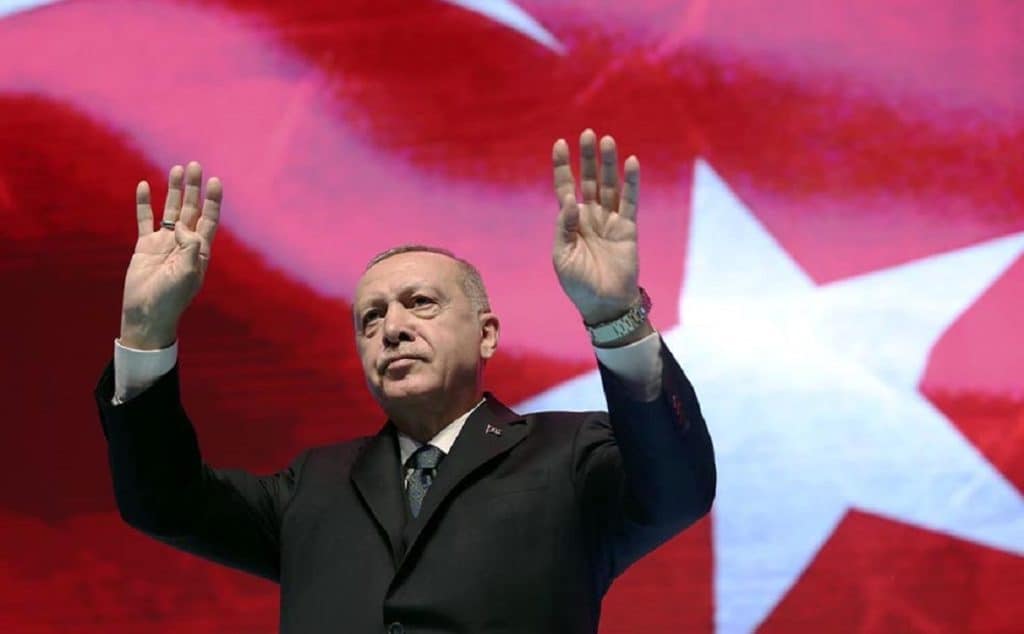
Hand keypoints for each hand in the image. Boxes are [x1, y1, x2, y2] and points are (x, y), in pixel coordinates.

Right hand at [119, 162, 221, 348]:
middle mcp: (184, 243)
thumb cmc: (172, 298)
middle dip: (193, 188)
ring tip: (176, 170)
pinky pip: (145, 219)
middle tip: (195, 166)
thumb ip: (189, 247)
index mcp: (200, 250)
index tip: (214, 181)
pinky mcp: (145, 245)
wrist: (147, 313)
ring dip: (173, 191)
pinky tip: (144, 186)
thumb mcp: (188, 273)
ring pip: (170, 210)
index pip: (209, 219)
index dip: (212, 200)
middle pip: (191, 209)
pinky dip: (144, 203)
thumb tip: (182, 226)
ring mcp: (165, 242)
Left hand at [552, 129, 640, 324]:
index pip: (564, 187)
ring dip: (608, 164)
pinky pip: (629, 201)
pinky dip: (631, 182)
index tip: (559, 144)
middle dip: (587, 157)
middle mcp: (590, 216)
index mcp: (570, 222)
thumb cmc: (578, 285)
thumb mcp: (563, 256)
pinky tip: (630, 162)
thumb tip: (570, 201)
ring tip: (607, 141)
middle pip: (588, 180)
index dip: (562, 166)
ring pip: (608, 185)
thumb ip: (565, 227)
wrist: (605, 305)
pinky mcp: (628, 228)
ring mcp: (610, 220)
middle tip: (587, 133)